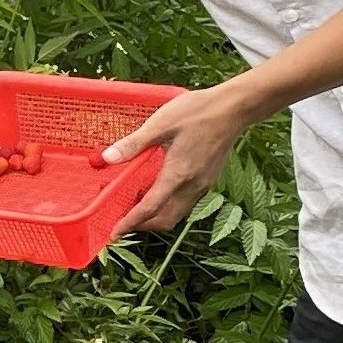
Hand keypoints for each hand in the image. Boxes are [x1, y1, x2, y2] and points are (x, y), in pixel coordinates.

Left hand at [101, 86, 260, 237]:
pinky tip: (156, 188)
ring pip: (177, 213)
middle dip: (142, 225)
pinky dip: (168, 204)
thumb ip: (133, 144)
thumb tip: (107, 157)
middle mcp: (193, 185)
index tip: (114, 234)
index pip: (150, 208)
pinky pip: (186, 202)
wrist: (235, 108)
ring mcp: (203, 184)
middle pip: (166, 219)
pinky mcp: (208, 178)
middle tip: (121, 220)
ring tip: (135, 205)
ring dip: (156, 216)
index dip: (130, 223)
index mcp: (178, 174)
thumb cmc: (198, 112)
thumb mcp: (160, 124)